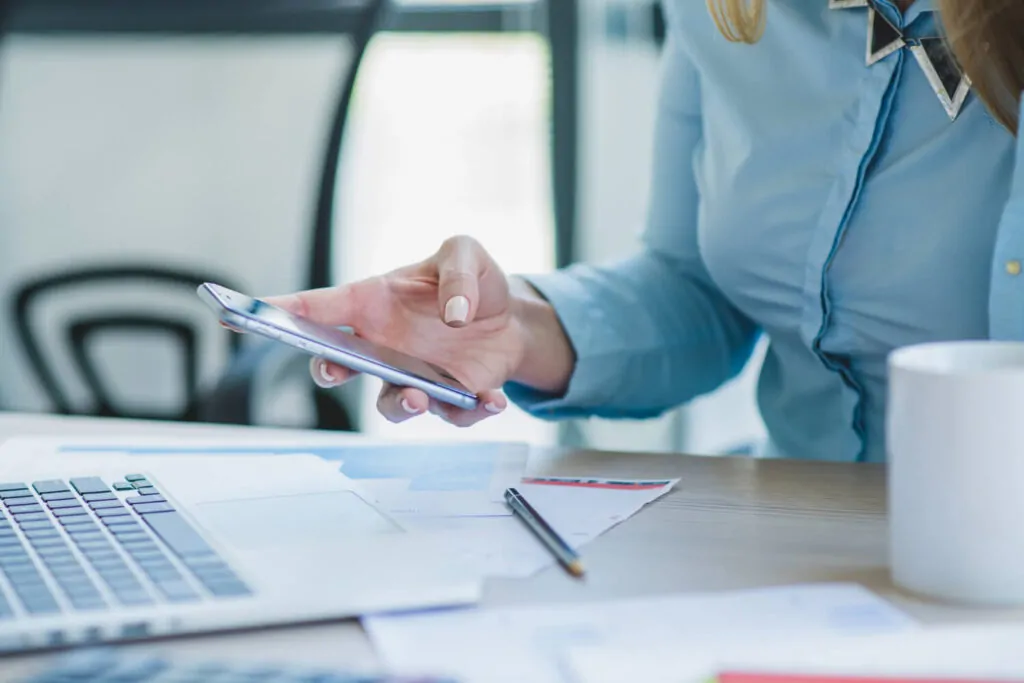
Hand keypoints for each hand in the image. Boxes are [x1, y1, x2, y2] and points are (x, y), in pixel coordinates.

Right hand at [266, 236, 528, 426]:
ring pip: (390, 403)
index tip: (237, 315)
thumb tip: (453, 313)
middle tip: (332, 369)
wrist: (509, 318)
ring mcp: (412, 377)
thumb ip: (457, 271)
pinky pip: (454, 414)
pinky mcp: (449, 399)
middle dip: (325, 371)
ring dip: (401, 403)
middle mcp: (383, 346)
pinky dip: (473, 410)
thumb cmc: (472, 281)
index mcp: (372, 304)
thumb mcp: (464, 252)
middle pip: (337, 366)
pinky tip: (491, 400)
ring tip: (420, 395)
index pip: (316, 308)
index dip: (275, 313)